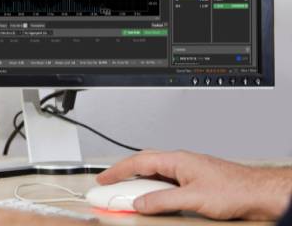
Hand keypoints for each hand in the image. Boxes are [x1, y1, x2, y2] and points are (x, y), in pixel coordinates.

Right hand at [97, 150, 291, 220]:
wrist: (260, 193)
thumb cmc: (235, 189)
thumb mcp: (192, 198)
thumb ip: (162, 200)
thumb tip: (140, 203)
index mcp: (177, 160)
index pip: (138, 162)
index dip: (117, 171)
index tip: (103, 179)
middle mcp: (181, 163)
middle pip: (143, 165)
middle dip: (123, 176)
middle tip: (109, 186)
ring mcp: (188, 172)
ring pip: (155, 175)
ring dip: (138, 185)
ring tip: (127, 197)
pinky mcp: (195, 182)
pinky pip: (165, 183)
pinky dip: (153, 191)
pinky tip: (152, 200)